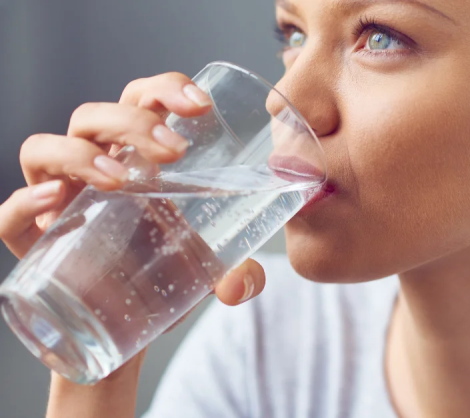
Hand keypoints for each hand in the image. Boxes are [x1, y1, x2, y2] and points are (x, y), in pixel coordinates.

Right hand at [0, 72, 266, 417]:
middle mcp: (91, 166)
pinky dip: (23, 205)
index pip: (142, 100)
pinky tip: (55, 205)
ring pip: (43, 150)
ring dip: (80, 155)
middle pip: (95, 117)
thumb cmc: (164, 276)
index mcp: (137, 157)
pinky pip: (9, 214)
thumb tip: (242, 285)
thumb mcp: (209, 269)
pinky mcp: (30, 241)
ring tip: (119, 180)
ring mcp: (55, 200)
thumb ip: (240, 274)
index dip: (165, 90)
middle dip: (133, 122)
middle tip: (175, 152)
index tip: (201, 106)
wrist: (124, 330)